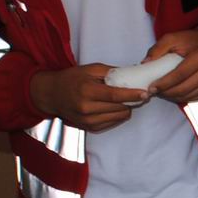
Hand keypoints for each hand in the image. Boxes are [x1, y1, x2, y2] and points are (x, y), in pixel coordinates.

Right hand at [30, 63, 146, 131]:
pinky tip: (115, 106)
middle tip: (139, 93)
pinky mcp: (89, 128)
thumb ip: (111, 72)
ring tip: (126, 99)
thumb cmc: (71, 79)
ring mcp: (87, 120)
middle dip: (133, 101)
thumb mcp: (90, 69)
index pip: (115, 95)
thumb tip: (132, 73)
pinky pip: (112, 123)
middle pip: (119, 108)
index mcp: (87, 91)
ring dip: (126, 108)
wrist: (52, 95)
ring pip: (118, 117)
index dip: (132, 95)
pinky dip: (117, 115)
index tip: (146, 93)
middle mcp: (87, 108)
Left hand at [145, 28, 197, 102]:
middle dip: (166, 93)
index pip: (179, 75)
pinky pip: (194, 99)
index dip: (164, 84)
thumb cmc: (191, 40)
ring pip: (188, 96)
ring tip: (162, 91)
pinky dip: (182, 97)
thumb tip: (145, 63)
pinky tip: (173, 92)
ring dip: (172, 97)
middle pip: (183, 89)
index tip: (151, 88)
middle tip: (154, 91)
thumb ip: (157, 49)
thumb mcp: (172, 38)